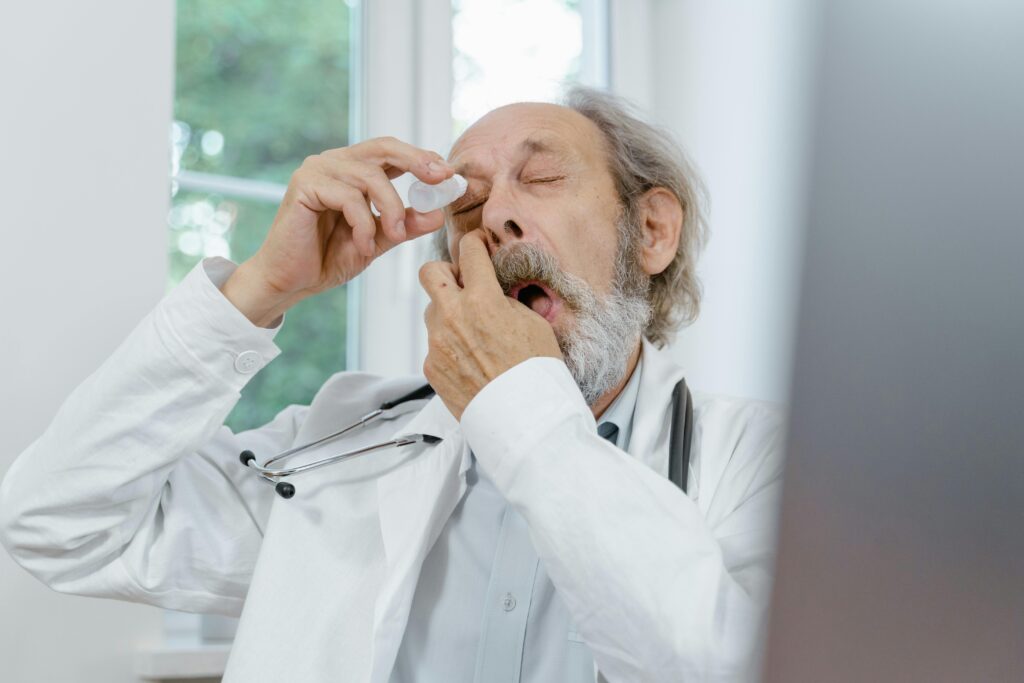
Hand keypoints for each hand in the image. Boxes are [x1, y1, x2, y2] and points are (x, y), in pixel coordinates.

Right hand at [222, 137, 453, 326]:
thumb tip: (438, 213)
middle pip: (383, 147)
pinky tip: (363, 245)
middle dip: (417, 162)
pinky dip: (363, 224)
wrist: (290, 281)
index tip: (449, 174)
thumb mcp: (378, 241)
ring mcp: (317, 170)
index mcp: (352, 170)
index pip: (392, 151)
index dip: (422, 158)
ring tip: (393, 237)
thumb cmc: (328, 258)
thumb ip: (405, 225)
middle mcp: (334, 162)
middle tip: (440, 181)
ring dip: (390, 209)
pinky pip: (349, 197)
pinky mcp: (304, 185)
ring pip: (370, 176)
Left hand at [420, 231, 562, 419]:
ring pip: (432, 312)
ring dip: (448, 314)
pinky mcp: (431, 366)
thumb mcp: (534, 324)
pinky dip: (449, 347)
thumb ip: (506, 302)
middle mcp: (453, 316)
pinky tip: (470, 361)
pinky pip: (434, 345)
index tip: (475, 245)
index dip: (474, 243)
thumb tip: (495, 294)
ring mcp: (437, 342)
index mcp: (482, 300)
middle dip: (445, 272)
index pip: (469, 253)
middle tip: (462, 284)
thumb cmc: (536, 372)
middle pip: (430, 272)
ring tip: (473, 334)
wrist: (523, 416)